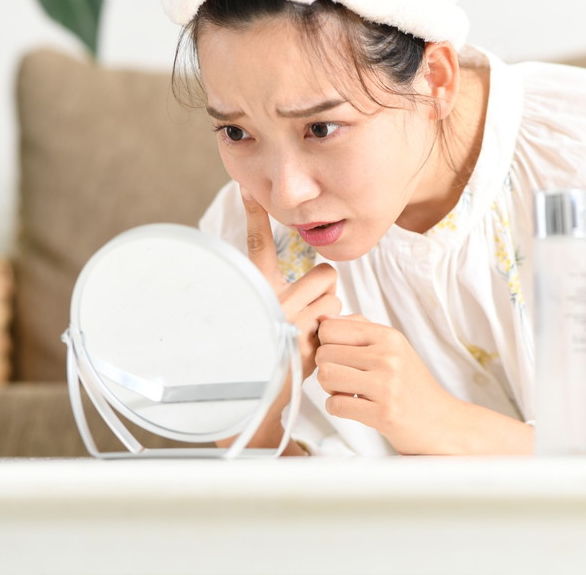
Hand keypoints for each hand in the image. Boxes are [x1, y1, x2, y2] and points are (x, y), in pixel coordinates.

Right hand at [228, 188, 340, 453]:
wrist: (255, 399)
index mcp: (255, 291)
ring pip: (335, 300)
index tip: (248, 187)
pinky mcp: (309, 344)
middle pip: (325, 274)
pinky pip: (337, 324)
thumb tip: (312, 275)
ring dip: (329, 316)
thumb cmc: (261, 351)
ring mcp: (291, 323)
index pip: (257, 247)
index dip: (254, 215)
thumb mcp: (265, 316)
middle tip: (310, 309)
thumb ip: (282, 293)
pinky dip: (332, 335)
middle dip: (326, 290)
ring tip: (307, 334)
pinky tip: (310, 350)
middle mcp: (271, 302)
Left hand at [315, 315, 458, 454]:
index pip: (330, 328)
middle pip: (324, 354)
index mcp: (388, 336)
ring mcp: (387, 385)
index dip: (326, 343)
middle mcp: (388, 356)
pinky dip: (337, 408)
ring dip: (329, 389)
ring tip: (347, 391)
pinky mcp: (383, 414)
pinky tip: (354, 407)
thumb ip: (358, 328)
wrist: (441, 422)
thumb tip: (322, 319)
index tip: (339, 356)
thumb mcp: (392, 347)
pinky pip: (335, 406)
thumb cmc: (410, 384)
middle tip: (344, 378)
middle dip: (326, 368)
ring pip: (326, 377)